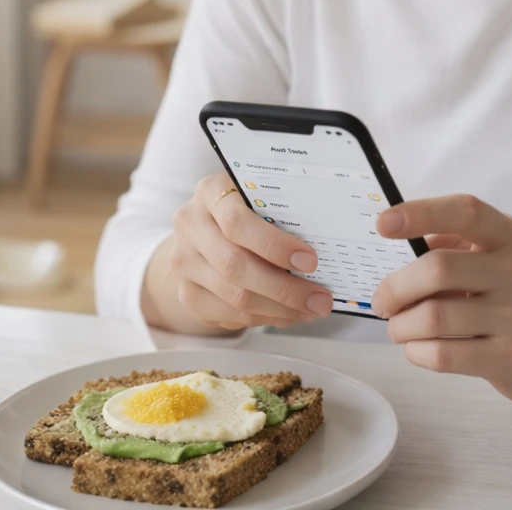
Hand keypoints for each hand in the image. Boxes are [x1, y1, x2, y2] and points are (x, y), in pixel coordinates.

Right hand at [149, 174, 335, 331]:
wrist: (203, 233)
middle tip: (320, 299)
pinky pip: (229, 315)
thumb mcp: (257, 198)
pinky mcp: (186, 293)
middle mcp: (189, 224)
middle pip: (235, 265)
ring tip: (311, 309)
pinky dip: (265, 318)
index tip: (310, 261)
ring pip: (234, 296)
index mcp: (210, 192)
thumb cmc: (244, 212)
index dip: (275, 246)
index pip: (237, 223)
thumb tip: (328, 251)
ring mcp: (183, 261)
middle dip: (284, 288)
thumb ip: (281, 213)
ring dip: (280, 309)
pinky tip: (288, 314)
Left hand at [371, 194, 511, 406]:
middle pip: (438, 269)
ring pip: (434, 317)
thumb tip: (404, 246)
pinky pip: (443, 354)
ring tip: (399, 328)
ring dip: (401, 325)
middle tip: (383, 302)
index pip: (466, 212)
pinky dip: (416, 351)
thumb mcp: (499, 259)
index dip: (421, 213)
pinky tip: (419, 348)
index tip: (383, 224)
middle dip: (395, 287)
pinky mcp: (511, 360)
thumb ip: (455, 246)